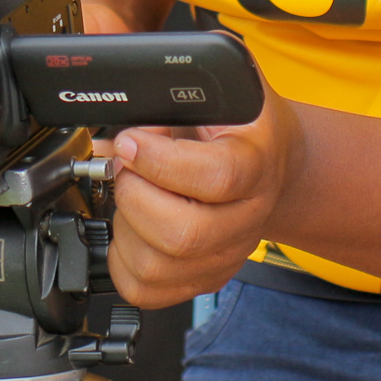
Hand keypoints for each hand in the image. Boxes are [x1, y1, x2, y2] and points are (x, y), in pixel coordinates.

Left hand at [90, 93, 300, 307]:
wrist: (273, 161)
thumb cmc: (241, 124)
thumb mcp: (216, 90)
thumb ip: (166, 92)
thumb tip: (108, 113)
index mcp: (256, 161)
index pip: (216, 177)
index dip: (160, 161)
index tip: (131, 141)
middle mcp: (247, 216)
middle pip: (183, 234)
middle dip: (134, 196)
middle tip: (127, 168)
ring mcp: (228, 254)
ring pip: (155, 266)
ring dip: (125, 226)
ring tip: (133, 196)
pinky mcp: (205, 278)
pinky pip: (144, 290)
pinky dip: (121, 259)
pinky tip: (133, 228)